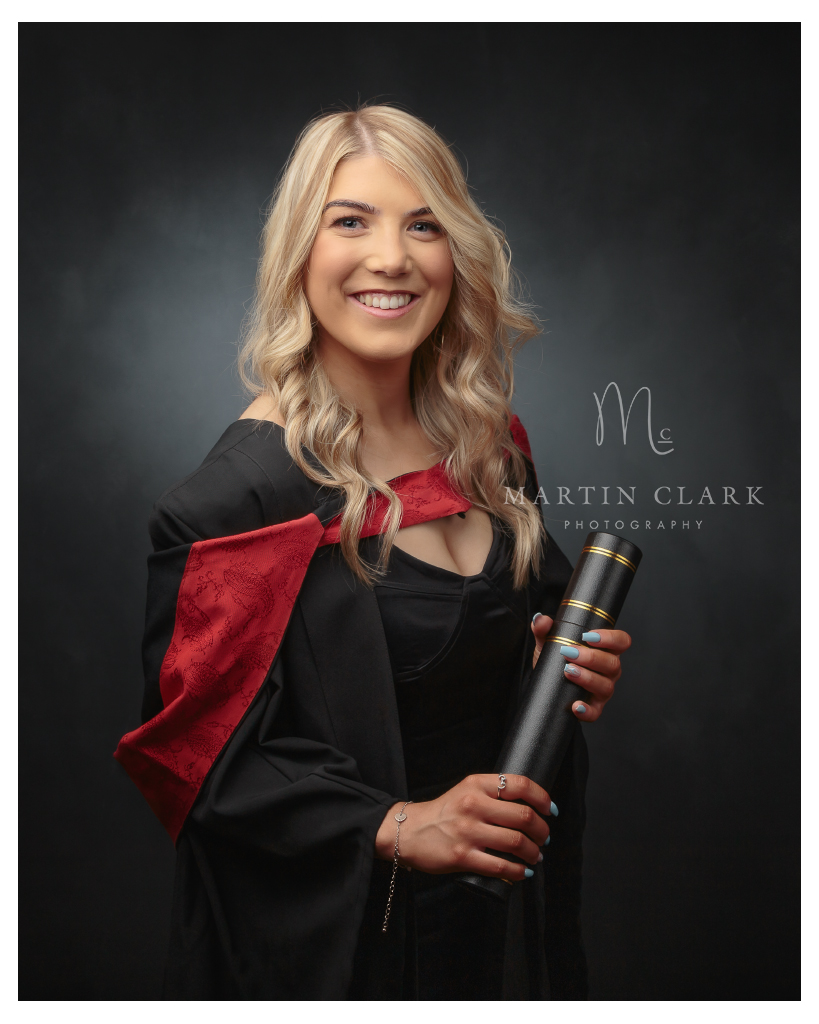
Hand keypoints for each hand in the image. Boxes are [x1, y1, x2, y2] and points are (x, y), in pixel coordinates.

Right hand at [374, 774, 555, 882]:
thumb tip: (530, 806)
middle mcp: (473, 804)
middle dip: (542, 831)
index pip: (520, 784)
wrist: (410, 832)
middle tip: (545, 838)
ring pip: (516, 842)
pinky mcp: (462, 856)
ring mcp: (468, 831)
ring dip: (533, 852)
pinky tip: (522, 872)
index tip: (551, 810)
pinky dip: (518, 871)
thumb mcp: (466, 790)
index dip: (543, 798)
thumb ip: (493, 793)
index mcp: (477, 784)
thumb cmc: (444, 812)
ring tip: (535, 855)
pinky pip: (501, 866)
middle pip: (524, 816)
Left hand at [531, 613, 631, 721]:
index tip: (588, 636)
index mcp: (605, 650)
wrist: (545, 685)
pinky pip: (595, 712)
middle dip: (591, 658)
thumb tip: (541, 619)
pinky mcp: (593, 707)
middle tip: (569, 653)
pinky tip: (576, 705)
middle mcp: (609, 670)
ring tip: (568, 671)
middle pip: (613, 664)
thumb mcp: (548, 642)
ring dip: (588, 678)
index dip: (611, 638)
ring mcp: (603, 690)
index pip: (621, 641)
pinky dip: (587, 710)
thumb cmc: (555, 660)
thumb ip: (543, 629)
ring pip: (606, 686)